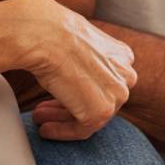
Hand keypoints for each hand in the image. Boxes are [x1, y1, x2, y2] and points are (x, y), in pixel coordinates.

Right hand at [10, 0, 136, 140]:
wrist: (44, 35)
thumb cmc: (52, 33)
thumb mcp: (77, 43)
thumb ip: (86, 60)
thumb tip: (74, 76)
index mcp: (122, 55)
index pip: (103, 82)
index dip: (78, 91)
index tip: (57, 96)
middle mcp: (126, 74)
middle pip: (98, 100)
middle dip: (69, 106)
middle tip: (44, 110)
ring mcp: (117, 93)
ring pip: (91, 116)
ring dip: (62, 120)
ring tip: (38, 118)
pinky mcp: (102, 110)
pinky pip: (82, 129)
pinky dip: (62, 131)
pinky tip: (44, 129)